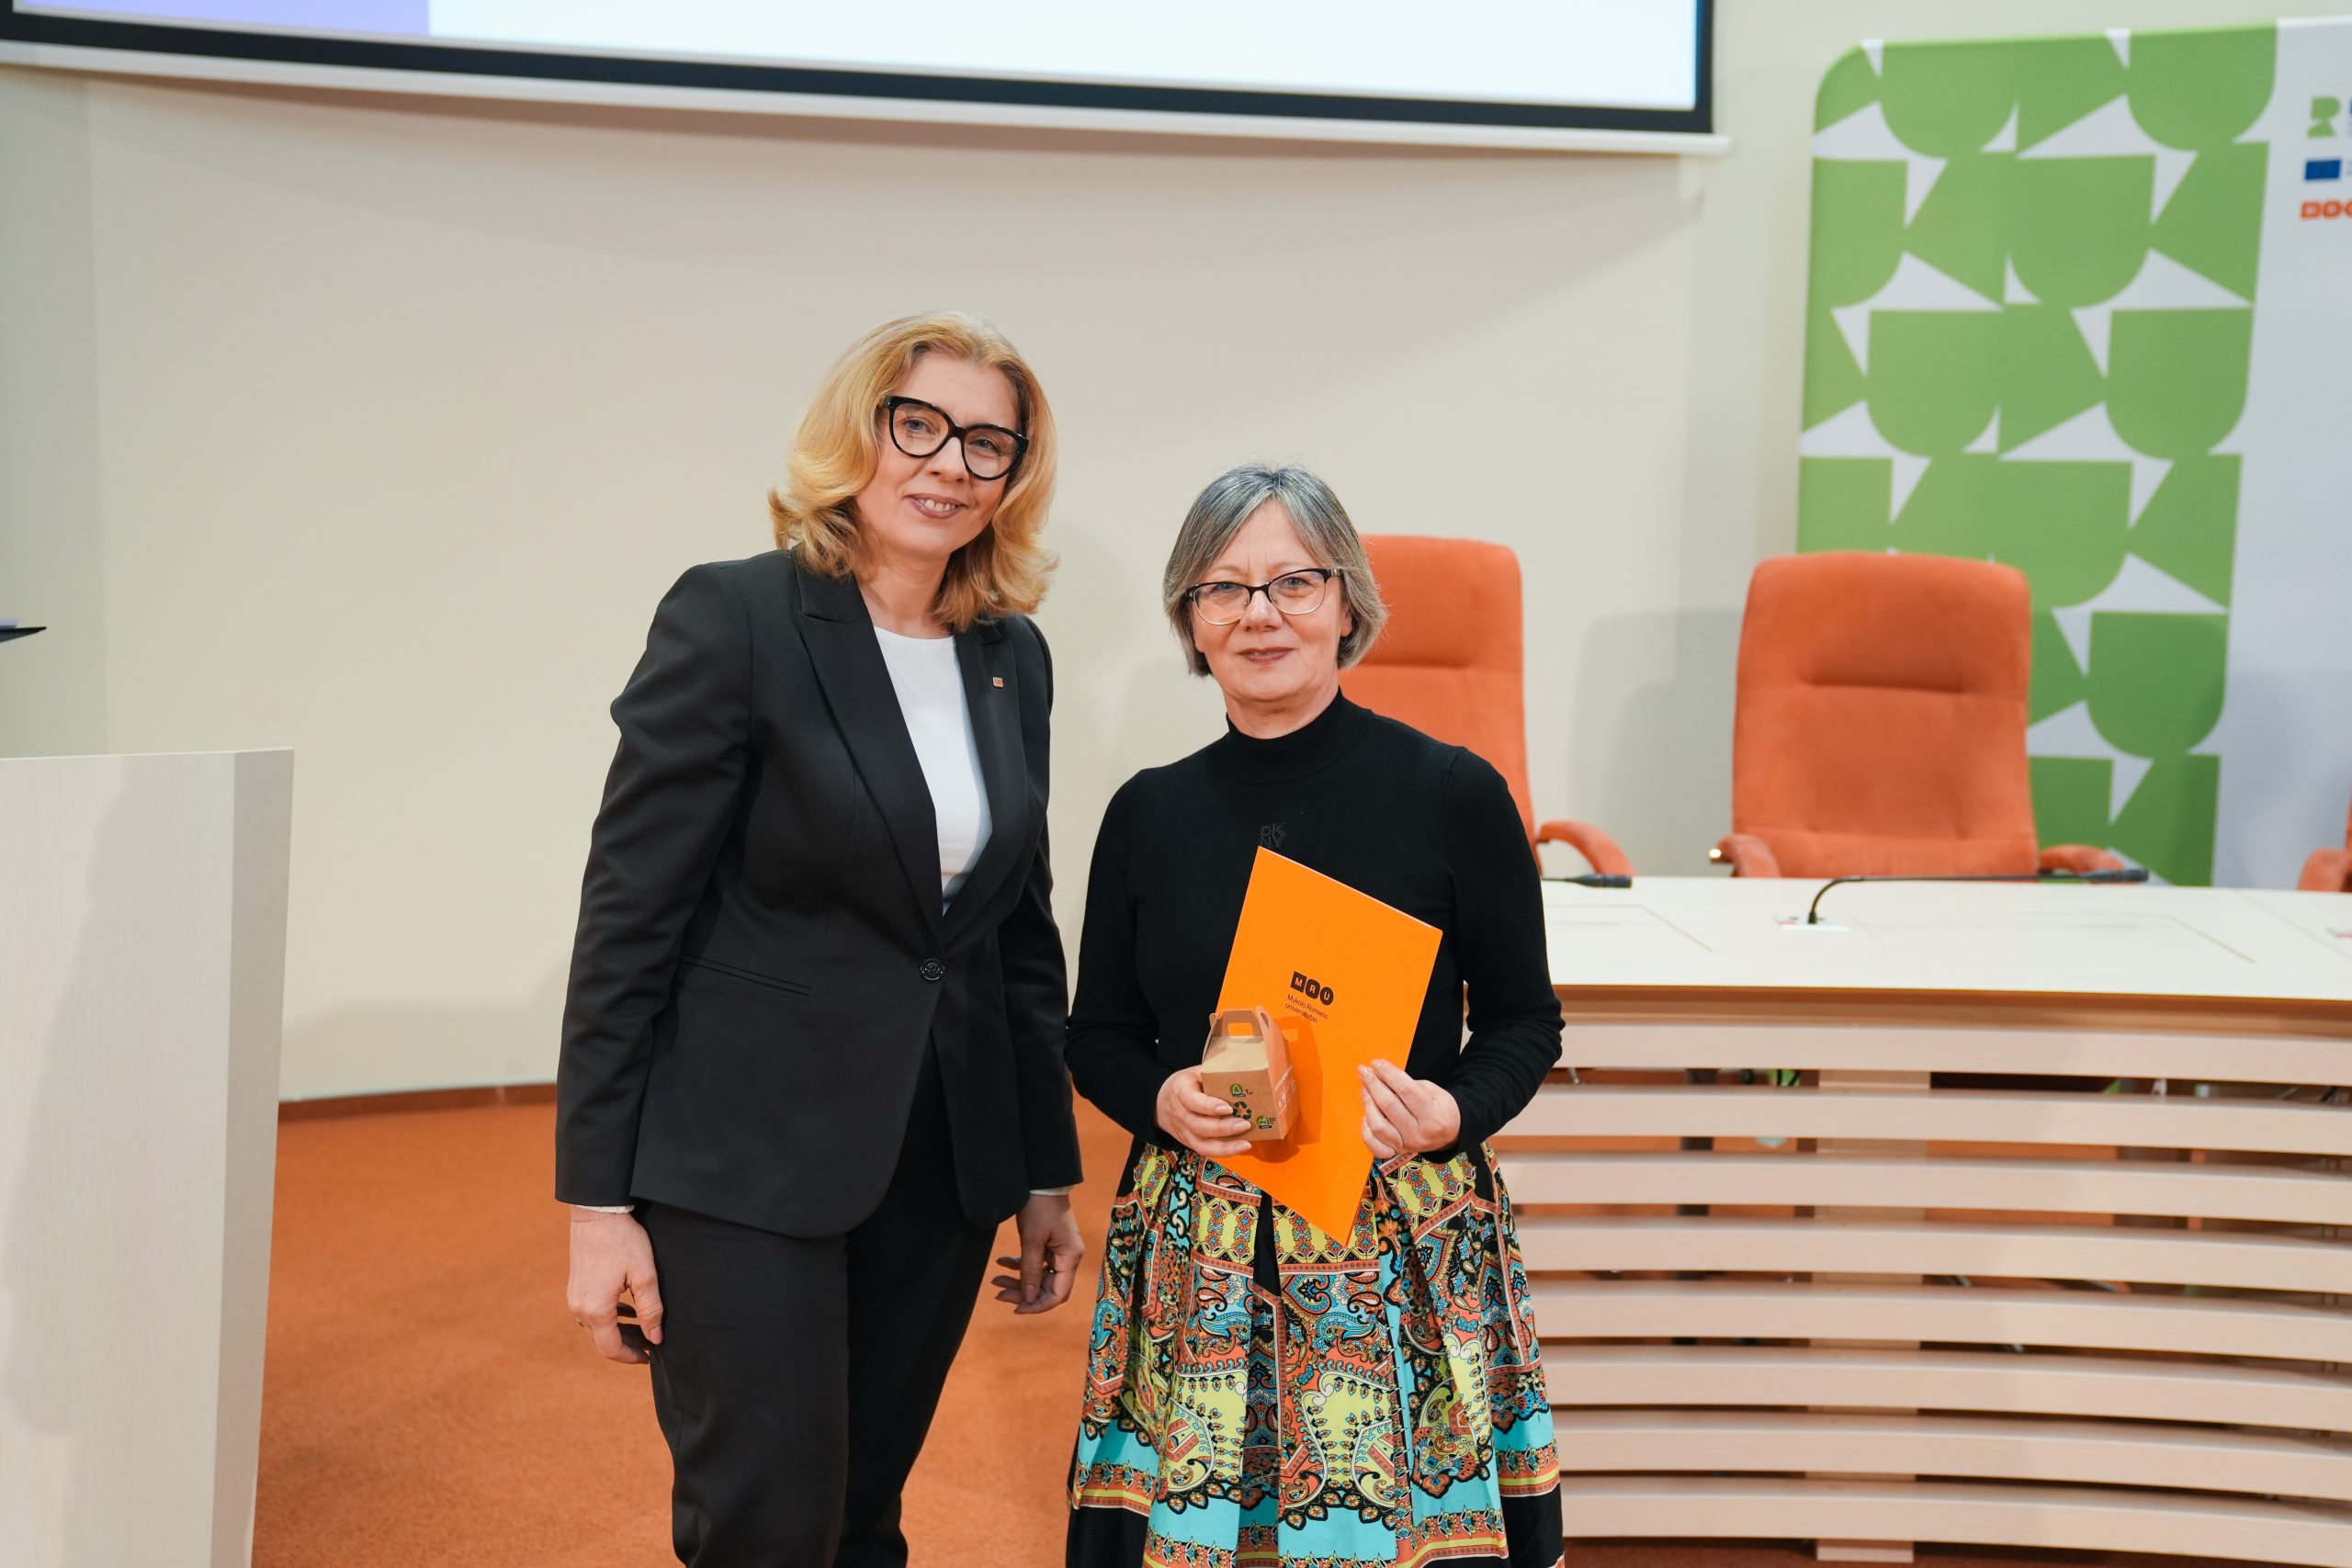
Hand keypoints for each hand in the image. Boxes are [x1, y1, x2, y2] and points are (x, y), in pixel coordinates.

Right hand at [566, 1208, 663, 1363]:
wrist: (596, 1212)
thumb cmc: (622, 1240)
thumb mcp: (644, 1274)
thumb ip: (650, 1309)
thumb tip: (655, 1338)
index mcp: (597, 1309)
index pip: (611, 1349)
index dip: (630, 1357)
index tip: (649, 1355)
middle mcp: (580, 1308)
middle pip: (601, 1341)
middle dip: (626, 1346)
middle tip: (649, 1343)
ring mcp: (575, 1297)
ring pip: (595, 1328)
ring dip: (618, 1333)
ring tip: (642, 1329)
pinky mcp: (575, 1287)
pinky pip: (591, 1313)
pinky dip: (609, 1318)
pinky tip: (628, 1310)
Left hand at [991, 1192, 1085, 1314]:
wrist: (1041, 1180)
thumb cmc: (1039, 1207)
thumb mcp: (1032, 1240)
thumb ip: (1030, 1271)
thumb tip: (1028, 1299)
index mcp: (1069, 1257)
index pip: (1058, 1294)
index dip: (1037, 1305)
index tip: (1016, 1309)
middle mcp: (1067, 1257)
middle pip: (1046, 1287)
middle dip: (1022, 1293)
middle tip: (998, 1293)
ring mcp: (1058, 1250)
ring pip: (1038, 1276)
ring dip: (1017, 1280)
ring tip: (995, 1278)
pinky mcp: (1048, 1243)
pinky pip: (1034, 1262)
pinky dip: (1018, 1265)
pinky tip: (1001, 1262)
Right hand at [1157, 1069, 1253, 1160]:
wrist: (1160, 1102)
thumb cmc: (1186, 1084)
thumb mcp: (1195, 1072)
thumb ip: (1213, 1073)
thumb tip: (1244, 1070)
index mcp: (1180, 1090)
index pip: (1191, 1100)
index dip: (1209, 1106)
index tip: (1228, 1107)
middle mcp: (1179, 1113)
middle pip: (1198, 1126)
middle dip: (1223, 1128)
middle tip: (1245, 1124)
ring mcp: (1183, 1131)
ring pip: (1201, 1144)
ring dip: (1225, 1146)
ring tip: (1246, 1143)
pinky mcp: (1188, 1142)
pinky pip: (1205, 1151)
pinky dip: (1224, 1152)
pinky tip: (1240, 1148)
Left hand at [1359, 1059, 1459, 1158]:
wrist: (1450, 1133)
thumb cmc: (1440, 1109)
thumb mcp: (1433, 1091)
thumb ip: (1408, 1084)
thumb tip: (1381, 1074)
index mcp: (1432, 1116)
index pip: (1405, 1090)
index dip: (1388, 1073)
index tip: (1377, 1063)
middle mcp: (1419, 1133)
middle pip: (1389, 1105)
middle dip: (1373, 1084)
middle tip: (1365, 1071)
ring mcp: (1406, 1145)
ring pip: (1378, 1125)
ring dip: (1368, 1103)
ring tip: (1365, 1088)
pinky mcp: (1397, 1152)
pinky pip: (1375, 1145)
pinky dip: (1366, 1130)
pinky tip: (1366, 1115)